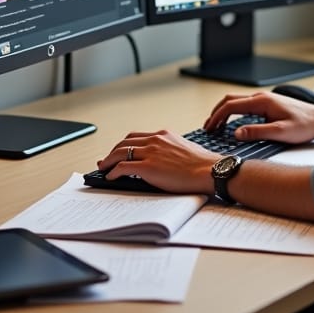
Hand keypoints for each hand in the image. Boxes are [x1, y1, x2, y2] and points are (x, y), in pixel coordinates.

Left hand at [97, 130, 216, 194]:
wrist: (209, 171)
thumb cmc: (202, 164)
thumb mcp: (183, 149)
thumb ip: (169, 150)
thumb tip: (161, 160)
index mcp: (164, 135)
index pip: (136, 136)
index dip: (124, 144)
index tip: (119, 150)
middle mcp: (155, 140)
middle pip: (125, 142)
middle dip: (113, 151)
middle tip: (106, 159)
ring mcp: (150, 153)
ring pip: (120, 152)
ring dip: (108, 161)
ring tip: (104, 168)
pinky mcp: (147, 167)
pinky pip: (122, 167)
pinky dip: (113, 172)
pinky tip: (110, 177)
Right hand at [204, 90, 313, 143]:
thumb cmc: (304, 126)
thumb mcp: (280, 132)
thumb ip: (257, 132)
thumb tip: (236, 133)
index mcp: (262, 101)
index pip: (231, 106)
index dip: (217, 117)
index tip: (209, 129)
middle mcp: (261, 97)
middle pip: (230, 100)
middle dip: (216, 113)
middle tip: (207, 128)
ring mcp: (264, 100)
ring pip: (237, 101)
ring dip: (224, 112)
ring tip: (215, 126)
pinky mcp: (268, 105)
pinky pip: (245, 106)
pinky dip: (233, 113)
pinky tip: (232, 124)